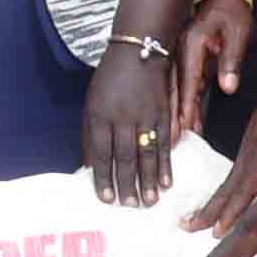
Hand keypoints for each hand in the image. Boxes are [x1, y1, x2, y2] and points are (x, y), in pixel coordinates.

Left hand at [83, 41, 174, 207]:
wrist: (139, 50)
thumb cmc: (110, 79)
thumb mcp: (92, 102)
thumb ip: (91, 134)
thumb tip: (89, 166)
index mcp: (99, 115)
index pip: (100, 153)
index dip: (103, 177)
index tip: (105, 199)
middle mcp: (122, 117)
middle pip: (123, 156)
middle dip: (126, 184)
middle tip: (128, 206)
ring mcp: (145, 116)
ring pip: (146, 153)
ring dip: (148, 180)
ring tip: (149, 202)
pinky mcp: (164, 113)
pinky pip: (165, 143)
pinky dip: (166, 164)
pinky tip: (167, 182)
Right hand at [176, 0, 255, 140]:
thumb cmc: (232, 12)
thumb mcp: (238, 34)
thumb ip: (231, 60)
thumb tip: (228, 87)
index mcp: (192, 42)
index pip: (188, 78)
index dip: (185, 103)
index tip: (183, 124)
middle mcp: (181, 50)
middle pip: (173, 87)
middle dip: (172, 114)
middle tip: (171, 139)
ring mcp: (180, 55)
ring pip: (174, 89)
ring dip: (175, 112)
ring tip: (176, 137)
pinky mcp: (186, 60)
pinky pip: (182, 85)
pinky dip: (183, 103)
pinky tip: (186, 121)